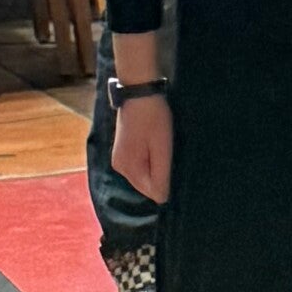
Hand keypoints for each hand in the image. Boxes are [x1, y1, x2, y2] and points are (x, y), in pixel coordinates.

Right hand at [111, 91, 171, 205]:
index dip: (167, 181)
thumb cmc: (153, 118)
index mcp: (128, 168)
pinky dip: (150, 159)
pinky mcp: (123, 150)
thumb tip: (162, 200)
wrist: (139, 91)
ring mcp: (119, 159)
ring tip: (162, 146)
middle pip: (147, 184)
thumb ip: (161, 175)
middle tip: (169, 153)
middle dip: (160, 174)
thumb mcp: (162, 148)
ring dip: (156, 166)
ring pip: (144, 174)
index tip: (173, 163)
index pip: (152, 192)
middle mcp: (119, 168)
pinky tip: (156, 145)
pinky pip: (140, 164)